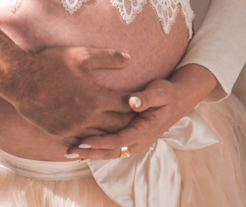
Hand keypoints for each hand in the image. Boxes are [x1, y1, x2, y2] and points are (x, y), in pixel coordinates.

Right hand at [6, 45, 135, 144]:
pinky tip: (96, 138)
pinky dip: (92, 142)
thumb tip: (130, 59)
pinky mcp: (61, 135)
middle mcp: (89, 117)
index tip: (140, 101)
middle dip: (129, 121)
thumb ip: (107, 57)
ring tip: (119, 129)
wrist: (20, 80)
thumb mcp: (80, 55)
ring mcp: (74, 128)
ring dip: (112, 134)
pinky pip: (83, 145)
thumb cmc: (50, 64)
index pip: (128, 105)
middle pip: (120, 126)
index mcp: (96, 98)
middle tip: (136, 118)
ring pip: (103, 139)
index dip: (137, 103)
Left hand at [66, 64, 217, 159]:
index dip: (100, 142)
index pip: (120, 140)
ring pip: (111, 152)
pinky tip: (80, 147)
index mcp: (146, 130)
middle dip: (91, 153)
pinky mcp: (130, 140)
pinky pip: (112, 148)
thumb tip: (132, 101)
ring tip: (69, 151)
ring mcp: (135, 142)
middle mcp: (140, 140)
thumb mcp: (159, 92)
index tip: (83, 140)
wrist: (176, 101)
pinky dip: (96, 149)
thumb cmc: (165, 94)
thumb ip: (145, 97)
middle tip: (69, 151)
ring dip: (91, 154)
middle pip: (112, 151)